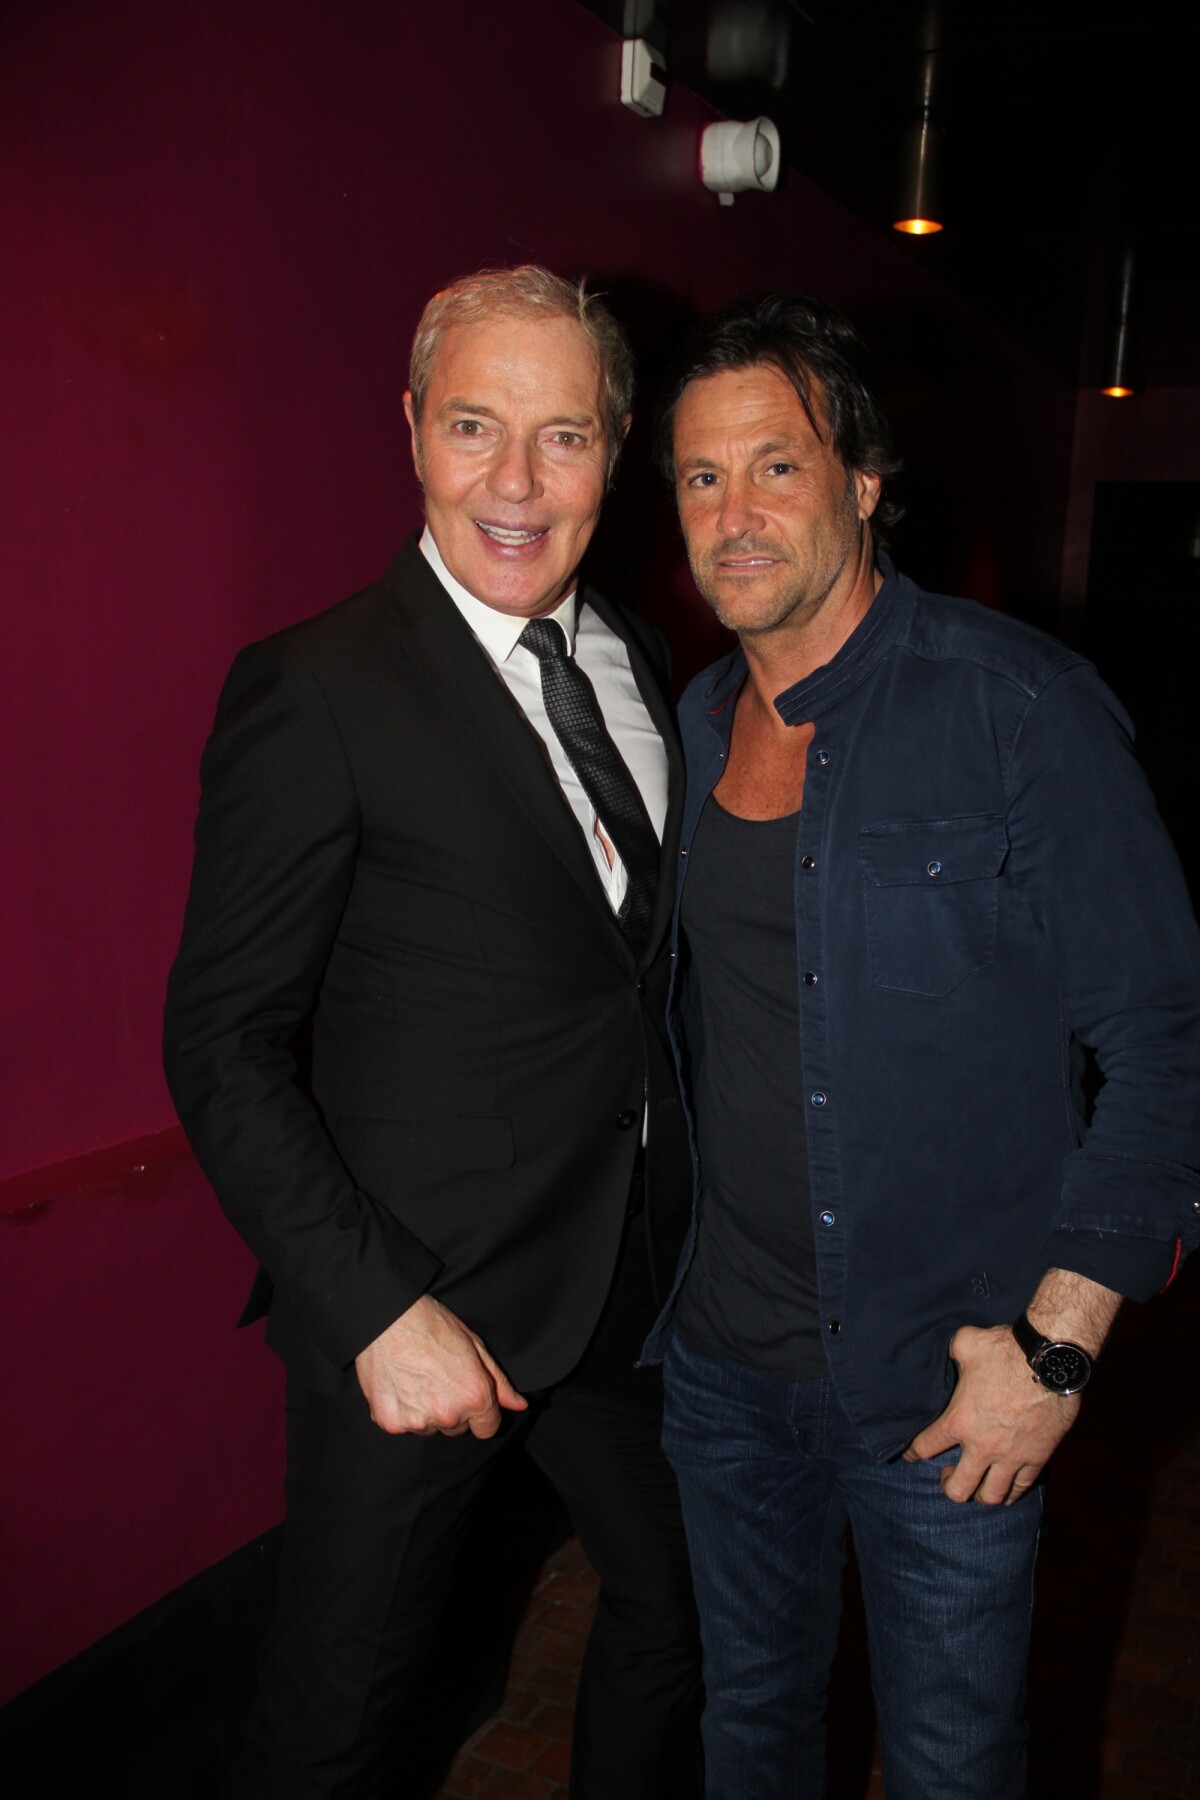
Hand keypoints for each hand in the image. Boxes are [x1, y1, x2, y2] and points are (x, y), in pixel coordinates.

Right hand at [354, 1295, 527, 1438]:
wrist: (387, 1317)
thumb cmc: (432, 1325)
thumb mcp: (475, 1346)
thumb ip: (499, 1382)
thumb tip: (519, 1405)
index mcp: (474, 1397)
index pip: (488, 1429)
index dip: (481, 1413)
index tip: (469, 1397)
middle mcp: (448, 1415)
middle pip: (457, 1429)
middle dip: (453, 1410)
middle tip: (439, 1379)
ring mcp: (417, 1421)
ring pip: (429, 1428)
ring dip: (426, 1412)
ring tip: (417, 1378)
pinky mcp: (391, 1422)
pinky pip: (403, 1425)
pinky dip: (401, 1411)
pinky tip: (399, 1384)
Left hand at [903, 1323, 1078, 1505]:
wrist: (1051, 1360)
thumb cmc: (1005, 1349)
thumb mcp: (966, 1342)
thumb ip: (951, 1351)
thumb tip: (947, 1350)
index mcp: (959, 1420)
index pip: (925, 1447)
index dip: (913, 1452)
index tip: (912, 1454)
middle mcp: (982, 1446)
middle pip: (958, 1489)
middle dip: (949, 1486)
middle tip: (948, 1476)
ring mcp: (1011, 1456)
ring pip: (990, 1496)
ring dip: (980, 1495)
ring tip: (977, 1486)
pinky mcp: (1038, 1457)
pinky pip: (1021, 1487)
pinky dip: (1011, 1492)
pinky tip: (1006, 1488)